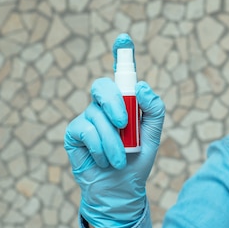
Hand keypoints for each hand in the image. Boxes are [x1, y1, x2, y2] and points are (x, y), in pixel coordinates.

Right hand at [64, 34, 164, 227]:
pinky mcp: (74, 133)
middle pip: (102, 86)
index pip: (122, 72)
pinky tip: (105, 160)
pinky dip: (100, 147)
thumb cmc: (136, 161)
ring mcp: (88, 117)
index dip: (121, 52)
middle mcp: (104, 105)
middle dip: (114, 103)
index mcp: (125, 102)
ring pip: (97, 116)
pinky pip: (86, 131)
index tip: (124, 38)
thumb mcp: (152, 136)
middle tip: (125, 124)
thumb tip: (142, 88)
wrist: (121, 189)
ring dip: (113, 142)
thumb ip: (154, 111)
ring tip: (120, 160)